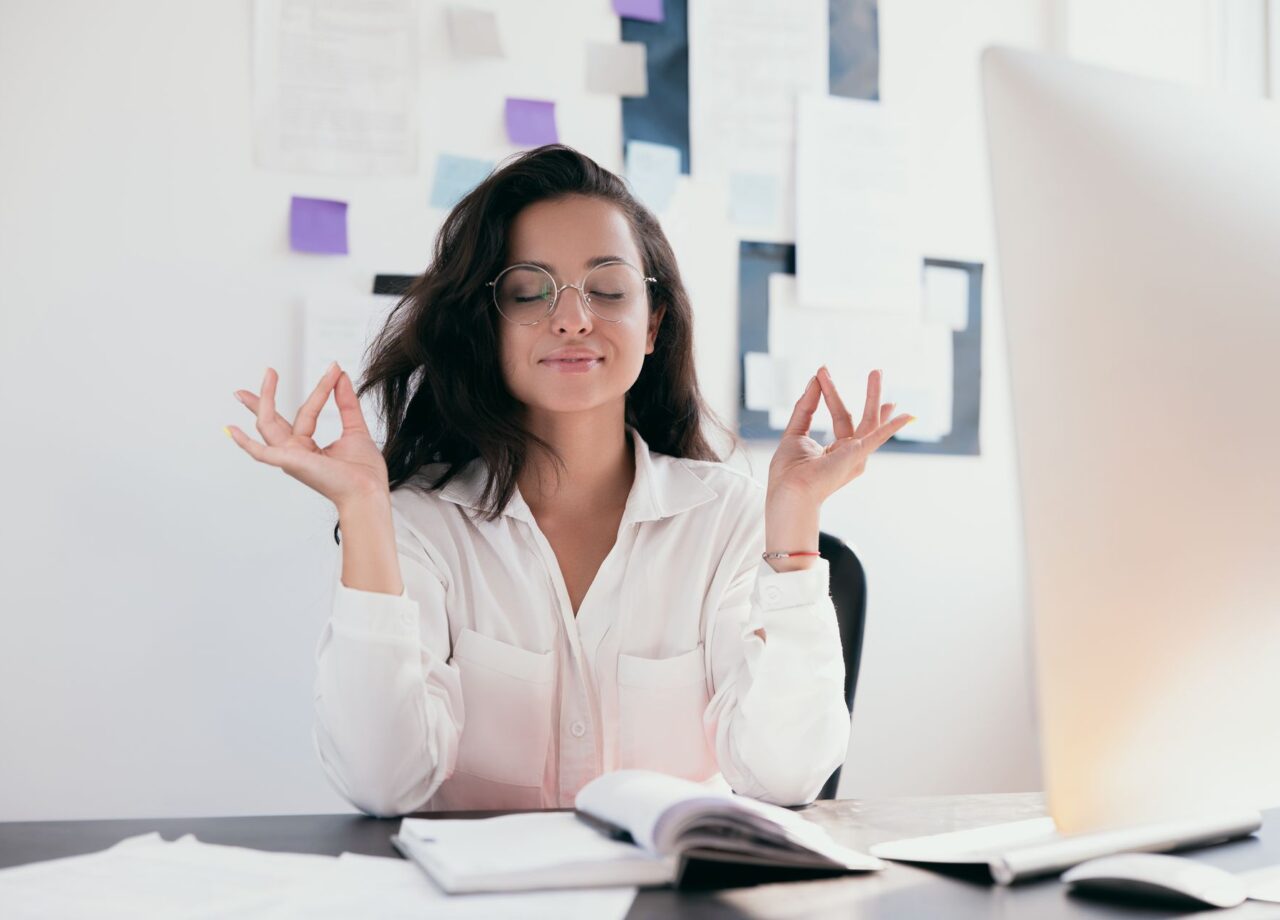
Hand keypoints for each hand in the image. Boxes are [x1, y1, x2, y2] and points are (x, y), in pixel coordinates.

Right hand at [226, 363, 389, 510]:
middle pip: (273, 420)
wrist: (368, 492)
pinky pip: (261, 452)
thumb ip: (346, 403)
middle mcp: (295, 453)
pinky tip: (232, 430)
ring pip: (268, 425)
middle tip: (269, 371)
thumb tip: (340, 375)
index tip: (334, 369)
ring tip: (270, 375)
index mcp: (308, 448)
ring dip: (265, 399)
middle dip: (265, 397)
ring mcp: (290, 458)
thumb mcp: (355, 429)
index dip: (321, 389)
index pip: (307, 412)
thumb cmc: (364, 473)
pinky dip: (245, 442)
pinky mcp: (289, 462)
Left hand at [767, 366, 913, 511]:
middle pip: (860, 417)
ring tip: (877, 372)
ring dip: (873, 396)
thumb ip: (805, 407)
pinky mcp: (857, 456)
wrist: (789, 491)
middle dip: (869, 394)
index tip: (822, 374)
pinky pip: (878, 437)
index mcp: (837, 451)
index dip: (831, 394)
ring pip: (869, 421)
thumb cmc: (788, 472)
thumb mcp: (795, 432)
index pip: (841, 417)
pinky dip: (892, 426)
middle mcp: (850, 454)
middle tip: (876, 371)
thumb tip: (814, 380)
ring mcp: (856, 456)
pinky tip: (909, 416)